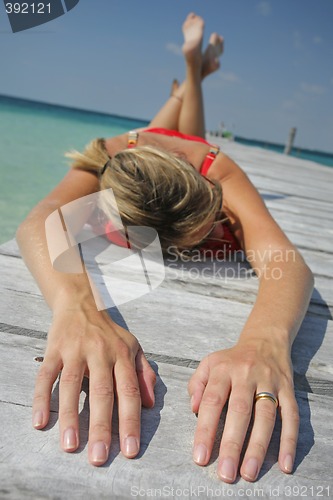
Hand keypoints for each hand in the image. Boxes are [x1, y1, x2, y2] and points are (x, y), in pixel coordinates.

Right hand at [32, 301, 155, 464]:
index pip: (129, 391)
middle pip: (102, 392)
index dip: (131, 421)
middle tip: (100, 457)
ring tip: (70, 446)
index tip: (131, 449)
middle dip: (102, 426)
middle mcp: (100, 352)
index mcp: (122, 355)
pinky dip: (41, 397)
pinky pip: (46, 375)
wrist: (82, 302)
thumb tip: (149, 404)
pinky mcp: (54, 348)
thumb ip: (144, 373)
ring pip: (71, 384)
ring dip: (71, 416)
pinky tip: (40, 421)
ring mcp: (75, 349)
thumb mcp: (133, 347)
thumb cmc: (109, 332)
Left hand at [188, 335, 298, 481]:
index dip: (205, 430)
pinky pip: (291, 416)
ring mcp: (270, 382)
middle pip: (240, 411)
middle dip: (232, 444)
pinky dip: (289, 440)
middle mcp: (247, 374)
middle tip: (226, 473)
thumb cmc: (231, 360)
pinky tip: (285, 463)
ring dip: (258, 447)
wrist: (264, 341)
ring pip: (265, 416)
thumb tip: (194, 410)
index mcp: (224, 369)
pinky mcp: (288, 389)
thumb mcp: (209, 364)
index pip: (212, 401)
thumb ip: (196, 384)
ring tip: (249, 472)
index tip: (200, 457)